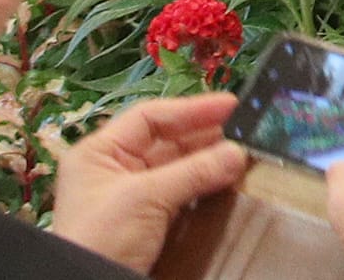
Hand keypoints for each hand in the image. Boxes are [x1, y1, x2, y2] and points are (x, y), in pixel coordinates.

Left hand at [50, 91, 245, 270]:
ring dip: (207, 162)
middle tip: (244, 133)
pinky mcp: (146, 223)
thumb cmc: (102, 238)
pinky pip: (180, 194)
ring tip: (241, 156)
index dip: (191, 109)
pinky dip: (202, 187)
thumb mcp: (144, 199)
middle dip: (205, 137)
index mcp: (100, 152)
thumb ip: (193, 172)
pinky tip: (225, 182)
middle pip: (167, 141)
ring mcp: (131, 197)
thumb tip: (237, 153)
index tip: (231, 106)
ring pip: (177, 168)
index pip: (150, 117)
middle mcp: (115, 169)